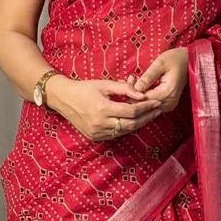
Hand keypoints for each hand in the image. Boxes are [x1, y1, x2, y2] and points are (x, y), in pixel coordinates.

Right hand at [48, 76, 162, 142]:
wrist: (63, 98)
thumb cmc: (84, 88)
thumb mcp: (105, 84)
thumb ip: (124, 89)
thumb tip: (142, 95)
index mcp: (103, 108)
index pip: (132, 111)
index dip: (146, 107)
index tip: (156, 102)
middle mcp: (100, 123)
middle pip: (131, 124)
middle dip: (147, 117)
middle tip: (158, 110)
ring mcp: (97, 132)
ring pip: (125, 131)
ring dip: (139, 124)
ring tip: (149, 115)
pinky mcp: (95, 137)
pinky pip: (116, 134)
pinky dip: (127, 128)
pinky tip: (134, 121)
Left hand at [129, 48, 188, 111]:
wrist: (189, 61)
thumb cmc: (176, 59)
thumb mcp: (160, 63)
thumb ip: (148, 77)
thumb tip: (136, 88)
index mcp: (168, 92)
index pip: (144, 99)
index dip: (133, 92)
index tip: (128, 80)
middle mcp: (169, 103)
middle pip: (145, 105)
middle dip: (134, 95)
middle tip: (129, 80)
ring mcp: (169, 105)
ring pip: (147, 107)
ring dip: (138, 97)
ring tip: (133, 81)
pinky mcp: (168, 105)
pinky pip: (152, 105)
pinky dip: (144, 98)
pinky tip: (140, 87)